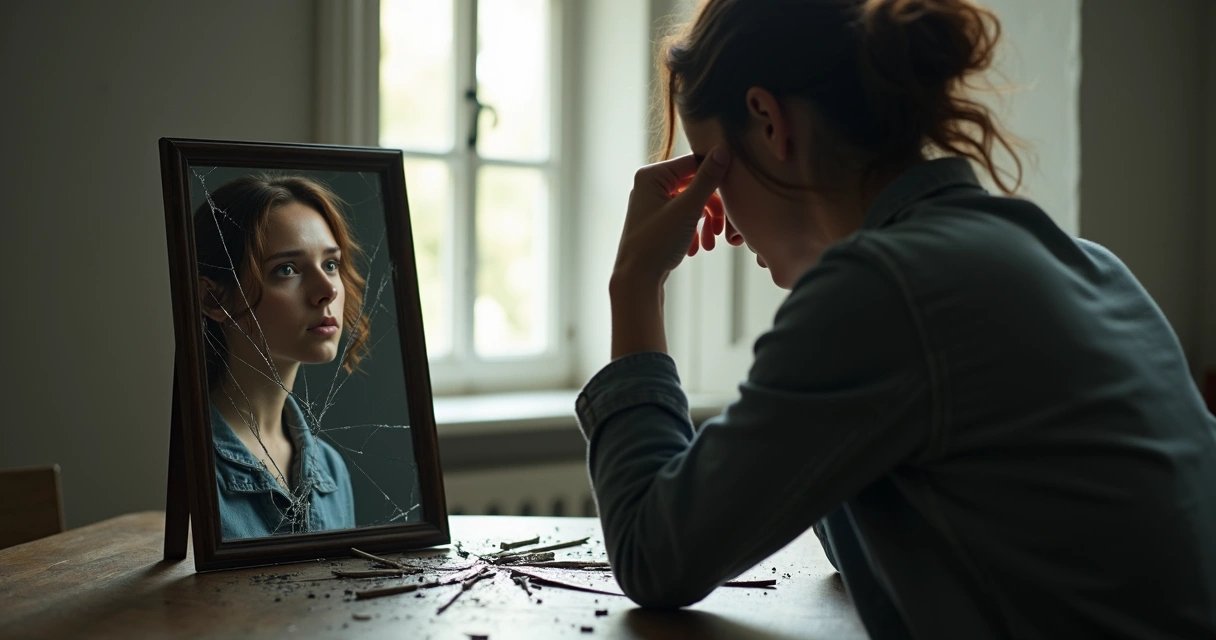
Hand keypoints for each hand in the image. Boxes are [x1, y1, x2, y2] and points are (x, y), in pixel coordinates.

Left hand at [612, 147, 732, 287]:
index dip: (715, 178)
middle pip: (694, 185)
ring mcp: (652, 205)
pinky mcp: (656, 223)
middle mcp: (649, 186)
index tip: (733, 195)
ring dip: (705, 223)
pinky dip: (693, 232)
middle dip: (711, 209)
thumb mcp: (687, 209)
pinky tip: (696, 248)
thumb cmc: (657, 244)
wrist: (636, 281)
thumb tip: (723, 150)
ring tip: (710, 244)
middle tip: (721, 230)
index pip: (693, 163)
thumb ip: (707, 178)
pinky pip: (682, 218)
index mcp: (652, 176)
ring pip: (691, 204)